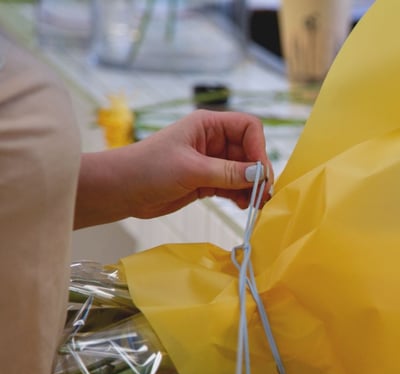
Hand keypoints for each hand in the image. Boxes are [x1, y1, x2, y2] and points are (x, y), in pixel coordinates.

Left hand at [76, 110, 274, 228]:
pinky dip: (241, 195)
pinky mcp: (207, 180)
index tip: (259, 174)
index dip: (259, 148)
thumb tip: (259, 176)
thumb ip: (227, 172)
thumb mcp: (191, 169)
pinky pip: (234, 185)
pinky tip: (242, 206)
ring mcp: (211, 161)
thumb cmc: (148, 169)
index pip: (249, 127)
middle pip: (250, 151)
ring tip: (255, 205)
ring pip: (244, 171)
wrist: (120, 190)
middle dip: (258, 172)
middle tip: (263, 195)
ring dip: (252, 187)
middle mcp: (213, 140)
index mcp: (208, 125)